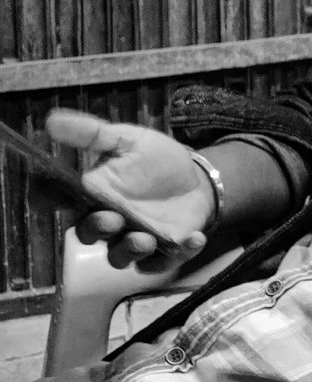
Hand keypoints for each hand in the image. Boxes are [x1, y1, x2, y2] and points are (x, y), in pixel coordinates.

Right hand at [45, 109, 214, 267]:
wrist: (195, 177)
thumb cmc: (155, 160)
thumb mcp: (127, 140)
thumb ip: (92, 134)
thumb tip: (52, 119)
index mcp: (96, 196)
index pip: (66, 202)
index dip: (52, 203)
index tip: (46, 201)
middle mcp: (111, 222)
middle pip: (91, 234)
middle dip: (98, 229)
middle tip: (112, 218)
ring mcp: (136, 239)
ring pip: (122, 256)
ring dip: (132, 250)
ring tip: (147, 239)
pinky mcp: (164, 250)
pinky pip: (166, 261)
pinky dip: (180, 253)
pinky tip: (194, 239)